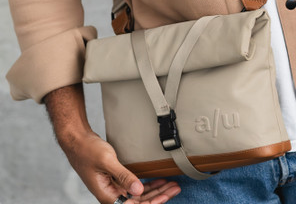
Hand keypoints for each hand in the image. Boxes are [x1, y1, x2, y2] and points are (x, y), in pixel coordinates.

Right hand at [61, 129, 180, 203]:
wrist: (77, 142)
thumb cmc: (88, 151)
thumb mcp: (107, 161)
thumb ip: (123, 176)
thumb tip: (139, 191)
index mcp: (107, 196)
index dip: (151, 203)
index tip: (165, 196)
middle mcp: (111, 196)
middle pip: (139, 202)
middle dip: (158, 197)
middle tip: (175, 189)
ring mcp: (114, 189)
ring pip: (138, 195)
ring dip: (155, 191)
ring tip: (171, 186)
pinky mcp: (115, 181)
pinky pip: (134, 187)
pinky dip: (148, 185)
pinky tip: (159, 182)